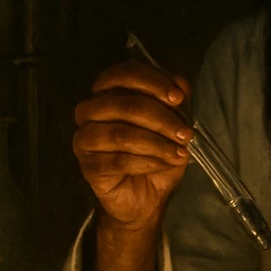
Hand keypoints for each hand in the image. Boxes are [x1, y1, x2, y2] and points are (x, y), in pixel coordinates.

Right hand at [73, 60, 193, 270]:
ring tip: (179, 152)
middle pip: (125, 103)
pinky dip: (148, 161)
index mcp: (108, 91)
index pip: (125, 73)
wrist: (146, 197)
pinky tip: (164, 164)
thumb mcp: (173, 122)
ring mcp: (84, 139)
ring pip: (122, 133)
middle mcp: (89, 110)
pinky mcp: (87, 166)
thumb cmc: (157, 153)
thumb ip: (175, 100)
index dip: (153, 82)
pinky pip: (119, 160)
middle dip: (162, 118)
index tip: (179, 98)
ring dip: (157, 143)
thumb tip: (180, 84)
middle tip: (186, 133)